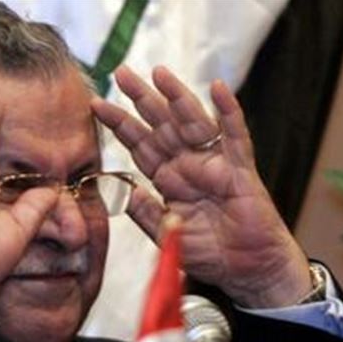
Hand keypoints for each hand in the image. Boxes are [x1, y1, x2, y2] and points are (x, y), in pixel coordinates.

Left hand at [92, 66, 310, 307]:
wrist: (246, 270)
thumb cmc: (210, 253)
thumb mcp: (166, 236)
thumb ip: (145, 213)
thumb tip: (122, 190)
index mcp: (168, 179)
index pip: (140, 145)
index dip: (119, 125)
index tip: (96, 106)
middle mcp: (189, 164)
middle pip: (161, 125)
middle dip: (141, 99)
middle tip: (121, 71)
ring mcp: (215, 163)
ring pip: (192, 122)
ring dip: (177, 96)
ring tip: (159, 73)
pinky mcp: (241, 169)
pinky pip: (235, 134)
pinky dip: (228, 111)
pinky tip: (217, 88)